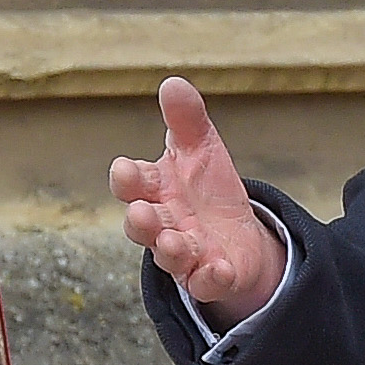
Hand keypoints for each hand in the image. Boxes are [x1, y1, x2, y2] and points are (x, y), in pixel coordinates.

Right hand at [111, 76, 285, 323]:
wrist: (238, 234)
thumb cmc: (206, 188)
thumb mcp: (200, 147)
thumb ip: (186, 120)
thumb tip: (173, 82)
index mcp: (156, 189)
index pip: (134, 184)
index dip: (128, 178)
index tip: (125, 170)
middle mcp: (164, 223)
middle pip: (143, 225)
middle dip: (140, 220)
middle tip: (141, 213)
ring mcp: (186, 253)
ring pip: (170, 256)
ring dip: (169, 250)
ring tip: (172, 242)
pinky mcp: (210, 276)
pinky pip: (205, 282)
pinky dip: (211, 278)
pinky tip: (219, 270)